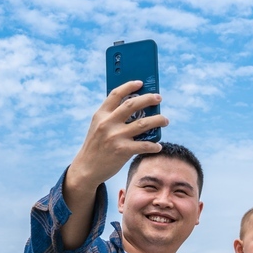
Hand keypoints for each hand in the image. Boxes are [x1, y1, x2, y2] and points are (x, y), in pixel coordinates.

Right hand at [60, 81, 169, 248]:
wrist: (86, 169)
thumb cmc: (96, 146)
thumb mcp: (98, 127)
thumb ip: (112, 117)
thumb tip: (136, 107)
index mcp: (101, 114)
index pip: (116, 94)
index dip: (129, 86)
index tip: (140, 83)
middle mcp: (108, 123)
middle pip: (132, 104)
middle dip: (148, 99)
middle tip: (159, 98)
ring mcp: (115, 136)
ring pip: (143, 123)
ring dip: (158, 120)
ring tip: (165, 120)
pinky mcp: (123, 150)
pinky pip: (144, 145)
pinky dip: (154, 145)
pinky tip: (158, 146)